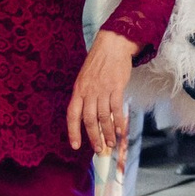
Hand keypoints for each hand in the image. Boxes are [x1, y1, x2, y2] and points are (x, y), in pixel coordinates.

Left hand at [69, 31, 136, 153]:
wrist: (112, 45)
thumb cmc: (99, 63)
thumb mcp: (85, 78)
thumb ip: (85, 96)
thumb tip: (88, 116)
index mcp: (78, 90)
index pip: (72, 115)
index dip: (73, 131)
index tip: (76, 146)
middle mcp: (88, 92)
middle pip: (89, 120)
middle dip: (94, 137)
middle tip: (99, 150)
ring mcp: (102, 90)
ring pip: (104, 117)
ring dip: (108, 132)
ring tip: (111, 143)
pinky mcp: (116, 87)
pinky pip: (116, 109)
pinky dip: (119, 121)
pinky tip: (121, 131)